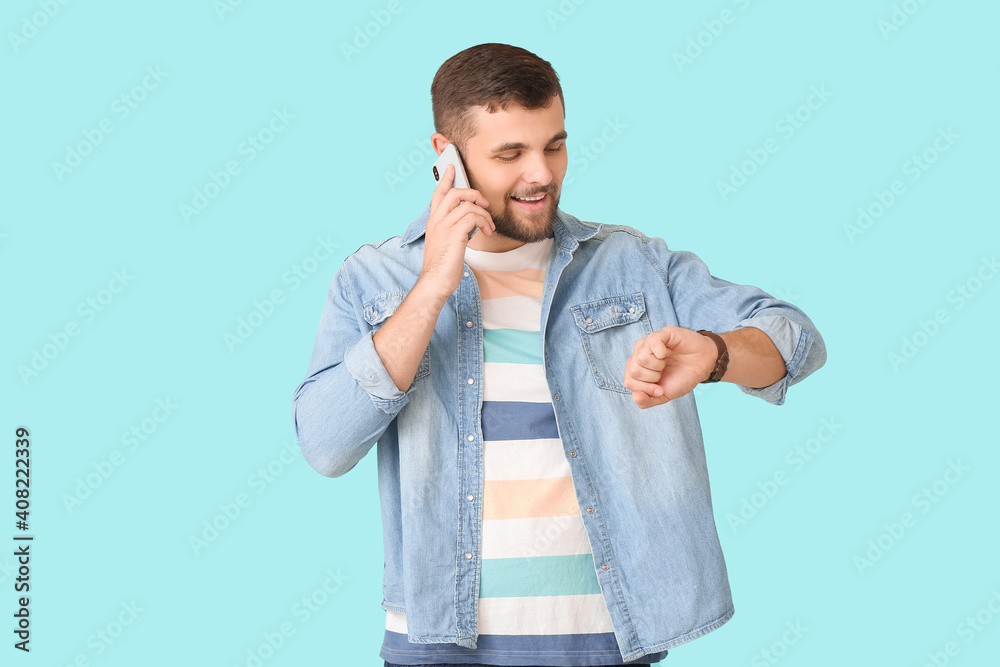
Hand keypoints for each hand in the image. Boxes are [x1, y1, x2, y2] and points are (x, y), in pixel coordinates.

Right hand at [419, 164, 494, 297]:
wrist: (435, 282)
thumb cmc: (441, 267)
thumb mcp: (445, 243)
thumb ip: (452, 230)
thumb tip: (469, 223)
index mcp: (433, 222)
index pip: (438, 194)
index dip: (445, 179)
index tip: (452, 167)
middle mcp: (436, 221)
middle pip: (455, 193)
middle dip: (473, 194)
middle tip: (484, 204)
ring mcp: (444, 226)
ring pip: (467, 205)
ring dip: (484, 214)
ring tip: (488, 227)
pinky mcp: (454, 234)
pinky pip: (472, 217)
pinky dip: (483, 222)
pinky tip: (486, 232)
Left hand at [623, 327, 717, 408]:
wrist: (703, 365)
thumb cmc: (682, 377)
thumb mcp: (664, 395)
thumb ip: (647, 400)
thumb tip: (634, 397)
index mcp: (637, 369)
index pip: (629, 381)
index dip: (645, 389)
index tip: (660, 389)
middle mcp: (639, 354)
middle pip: (634, 370)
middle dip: (652, 378)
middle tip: (664, 373)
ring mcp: (648, 343)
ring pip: (641, 358)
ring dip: (658, 366)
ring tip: (666, 362)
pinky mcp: (661, 334)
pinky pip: (652, 342)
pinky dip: (662, 353)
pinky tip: (668, 353)